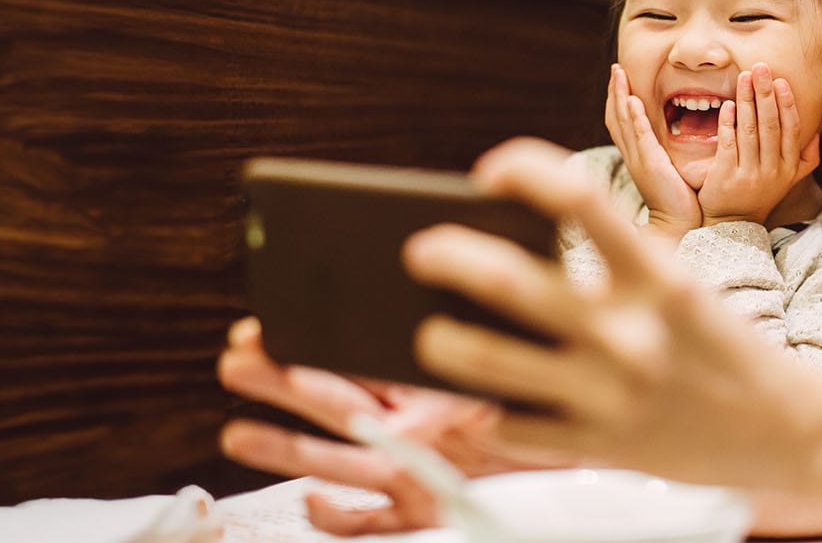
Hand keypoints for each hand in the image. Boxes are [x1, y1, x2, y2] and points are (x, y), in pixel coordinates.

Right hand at [216, 318, 560, 534]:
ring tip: (236, 435)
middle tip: (234, 364)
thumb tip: (443, 300)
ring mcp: (407, 474)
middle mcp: (405, 429)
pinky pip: (366, 522)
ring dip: (282, 447)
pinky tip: (311, 500)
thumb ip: (473, 344)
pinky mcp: (419, 515)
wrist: (586, 470)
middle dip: (277, 382)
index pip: (350, 360)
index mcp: (422, 386)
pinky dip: (335, 515)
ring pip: (332, 460)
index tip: (263, 329)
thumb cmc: (553, 410)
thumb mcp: (512, 366)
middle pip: (328, 402)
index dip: (304, 344)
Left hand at [403, 138, 821, 493]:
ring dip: (442, 343)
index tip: (488, 173)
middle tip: (419, 249)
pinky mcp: (601, 447)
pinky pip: (513, 426)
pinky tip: (480, 399)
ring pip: (489, 360)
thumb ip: (609, 268)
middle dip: (447, 256)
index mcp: (658, 276)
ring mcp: (611, 394)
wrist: (791, 431)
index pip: (579, 195)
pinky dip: (487, 410)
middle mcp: (631, 332)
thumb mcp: (678, 288)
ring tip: (427, 335)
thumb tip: (508, 250)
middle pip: (509, 280)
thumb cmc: (720, 348)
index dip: (522, 169)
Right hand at [604, 64, 699, 246]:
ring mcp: (638, 160)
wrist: (678, 227)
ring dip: (620, 97)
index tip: (620, 79)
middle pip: (615, 118)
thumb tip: (669, 138)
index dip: (618, 99)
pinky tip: (632, 101)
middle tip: (616, 68)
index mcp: (636, 157)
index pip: (621, 123)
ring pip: (623, 123)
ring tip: (620, 75)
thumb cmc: (679, 201)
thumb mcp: (668, 171)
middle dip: (615, 91)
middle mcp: (632, 156)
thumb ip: (665, 154)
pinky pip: (639, 137)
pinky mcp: (650, 165)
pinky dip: (634, 118)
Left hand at [697, 64, 819, 226]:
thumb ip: (806, 156)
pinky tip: (728, 104)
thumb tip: (816, 131)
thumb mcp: (790, 178)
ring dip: (747, 101)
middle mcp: (772, 170)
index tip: (781, 81)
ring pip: (750, 131)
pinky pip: (728, 144)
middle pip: (771, 125)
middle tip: (760, 68)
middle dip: (766, 94)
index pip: (792, 130)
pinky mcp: (726, 177)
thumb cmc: (761, 194)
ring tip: (744, 77)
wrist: (733, 224)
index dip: (787, 104)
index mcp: (789, 167)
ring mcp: (749, 174)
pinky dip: (728, 122)